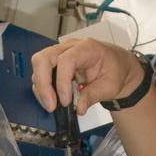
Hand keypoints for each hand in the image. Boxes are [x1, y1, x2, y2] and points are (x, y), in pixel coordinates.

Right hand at [30, 39, 145, 116]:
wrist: (116, 66)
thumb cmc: (114, 70)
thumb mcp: (110, 86)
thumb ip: (93, 96)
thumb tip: (79, 108)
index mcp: (87, 48)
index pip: (66, 60)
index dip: (62, 82)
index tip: (65, 101)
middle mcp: (70, 47)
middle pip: (44, 58)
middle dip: (43, 83)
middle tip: (51, 105)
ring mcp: (60, 53)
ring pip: (39, 65)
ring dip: (41, 88)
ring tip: (52, 105)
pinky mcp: (55, 63)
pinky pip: (41, 73)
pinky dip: (42, 88)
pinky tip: (52, 100)